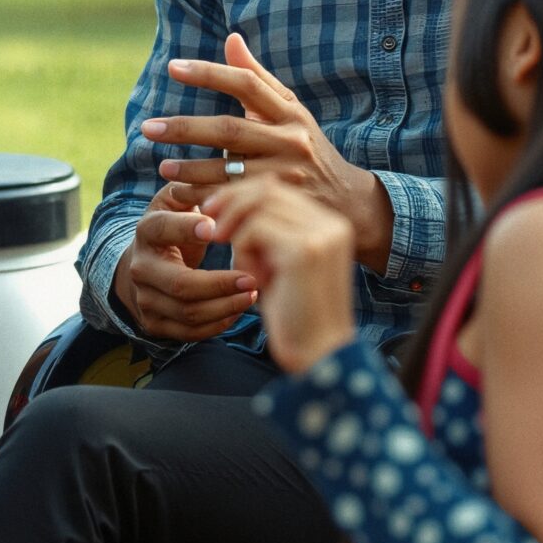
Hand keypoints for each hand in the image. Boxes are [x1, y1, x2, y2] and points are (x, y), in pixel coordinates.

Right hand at [113, 182, 258, 341]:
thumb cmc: (173, 226)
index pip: (162, 229)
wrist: (144, 266)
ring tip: (253, 293)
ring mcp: (146, 299)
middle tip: (252, 278)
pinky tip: (239, 309)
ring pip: (188, 312)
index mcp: (147, 231)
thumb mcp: (176, 201)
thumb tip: (218, 178)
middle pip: (180, 284)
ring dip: (225, 306)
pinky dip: (218, 323)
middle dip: (219, 284)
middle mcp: (141, 268)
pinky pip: (189, 333)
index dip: (187, 229)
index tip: (216, 228)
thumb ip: (194, 188)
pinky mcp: (154, 324)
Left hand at [148, 34, 393, 269]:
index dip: (209, 74)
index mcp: (291, 112)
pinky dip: (205, 195)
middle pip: (229, 129)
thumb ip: (259, 78)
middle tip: (149, 128)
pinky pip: (233, 198)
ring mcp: (287, 173)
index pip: (246, 84)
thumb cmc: (308, 149)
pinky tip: (181, 194)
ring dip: (190, 168)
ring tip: (162, 168)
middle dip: (185, 127)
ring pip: (228, 168)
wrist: (347, 201)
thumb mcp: (291, 112)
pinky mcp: (281, 203)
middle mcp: (291, 139)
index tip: (172, 68)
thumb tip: (231, 39)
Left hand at [198, 180, 358, 372]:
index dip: (242, 195)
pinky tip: (252, 279)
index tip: (214, 211)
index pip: (279, 188)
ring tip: (242, 265)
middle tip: (210, 225)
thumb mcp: (282, 265)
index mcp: (332, 224)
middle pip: (268, 189)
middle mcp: (332, 223)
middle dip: (231, 203)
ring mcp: (321, 235)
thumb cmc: (295, 315)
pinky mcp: (303, 251)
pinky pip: (254, 231)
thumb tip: (235, 203)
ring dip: (238, 233)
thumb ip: (270, 235)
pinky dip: (242, 251)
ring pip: (258, 207)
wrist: (319, 354)